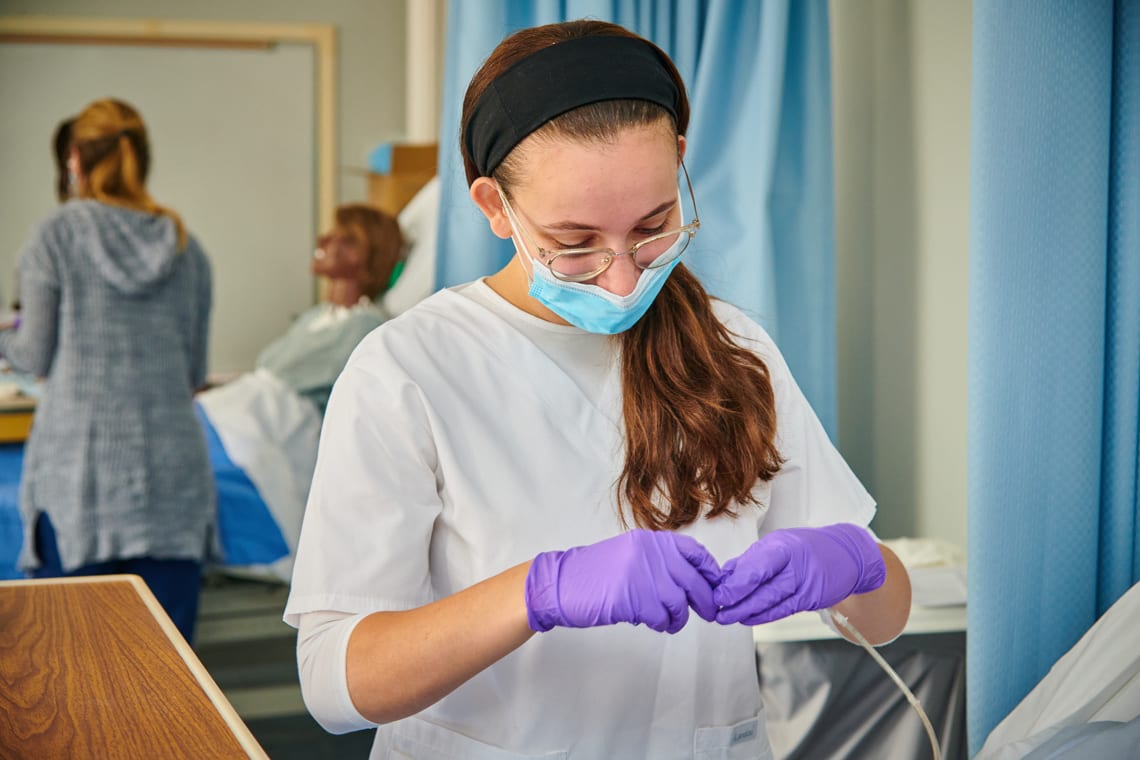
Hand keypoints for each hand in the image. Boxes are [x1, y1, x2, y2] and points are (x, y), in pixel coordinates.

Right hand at [526, 530, 721, 633]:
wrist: (562, 583)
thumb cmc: (594, 573)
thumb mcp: (630, 554)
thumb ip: (659, 561)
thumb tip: (693, 581)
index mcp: (650, 541)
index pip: (694, 552)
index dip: (710, 571)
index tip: (716, 585)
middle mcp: (649, 554)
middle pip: (693, 580)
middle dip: (705, 600)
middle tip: (709, 612)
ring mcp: (641, 575)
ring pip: (679, 602)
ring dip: (680, 617)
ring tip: (670, 622)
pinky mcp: (632, 598)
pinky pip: (661, 616)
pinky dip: (663, 624)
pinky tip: (654, 622)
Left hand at [714, 523, 885, 625]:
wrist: (846, 555)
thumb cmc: (805, 548)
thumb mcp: (778, 544)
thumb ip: (750, 560)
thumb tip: (723, 575)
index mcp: (783, 545)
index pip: (757, 566)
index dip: (736, 584)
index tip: (718, 595)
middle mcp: (796, 564)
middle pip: (763, 586)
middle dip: (737, 601)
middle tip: (718, 611)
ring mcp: (806, 583)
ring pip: (772, 601)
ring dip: (747, 612)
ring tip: (727, 617)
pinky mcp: (813, 599)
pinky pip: (784, 610)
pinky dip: (764, 616)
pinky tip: (749, 618)